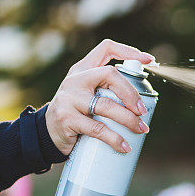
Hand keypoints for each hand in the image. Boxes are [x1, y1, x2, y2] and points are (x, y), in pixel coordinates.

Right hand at [46, 39, 154, 155]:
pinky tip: (124, 146)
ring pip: (106, 105)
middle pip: (109, 74)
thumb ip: (106, 90)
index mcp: (83, 69)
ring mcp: (69, 99)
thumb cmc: (76, 113)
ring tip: (141, 129)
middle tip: (143, 110)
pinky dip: (115, 139)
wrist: (46, 133)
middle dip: (131, 92)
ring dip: (128, 119)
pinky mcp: (67, 119)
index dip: (129, 51)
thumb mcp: (86, 94)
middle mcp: (75, 80)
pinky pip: (97, 129)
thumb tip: (143, 102)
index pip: (106, 48)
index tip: (148, 60)